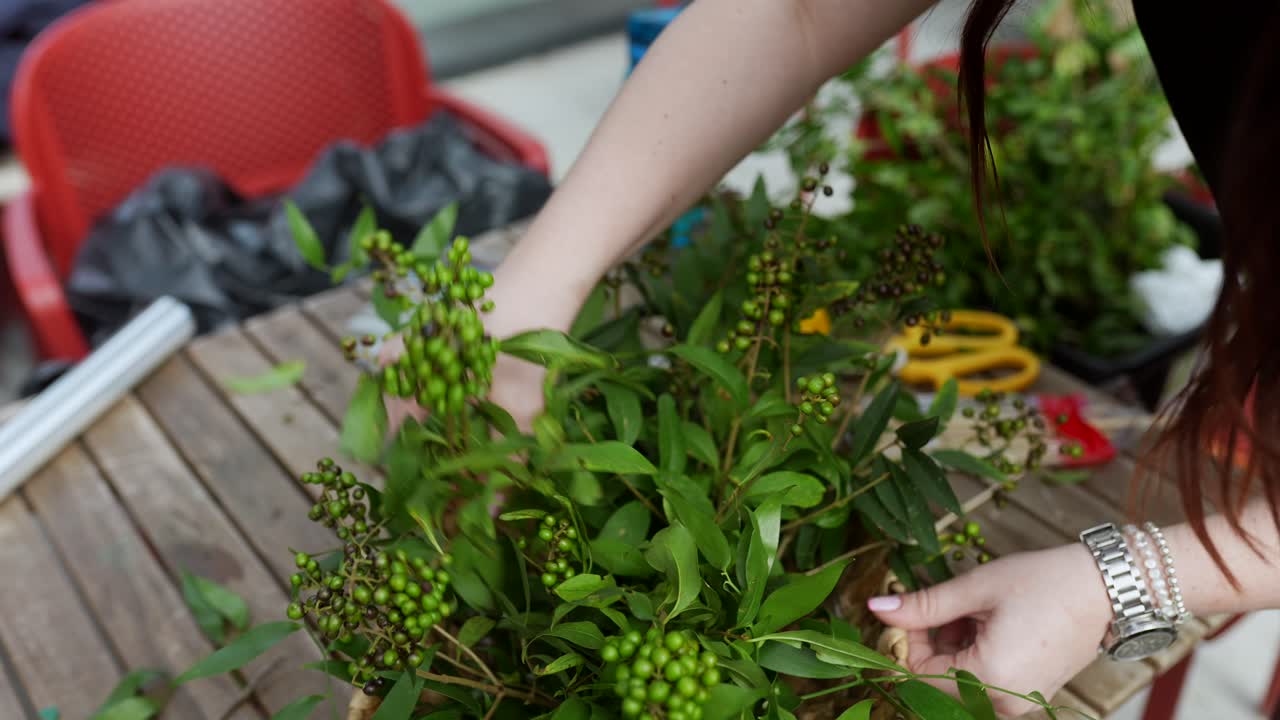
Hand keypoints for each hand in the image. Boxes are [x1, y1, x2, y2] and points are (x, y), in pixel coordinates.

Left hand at [868, 543, 1112, 716]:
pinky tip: (984, 623)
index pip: (917, 676)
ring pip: (957, 680)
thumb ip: (923, 605)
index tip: (905, 610)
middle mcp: (1004, 703)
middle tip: (942, 603)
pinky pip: (982, 681)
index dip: (903, 643)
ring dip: (950, 646)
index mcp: (989, 678)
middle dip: (928, 642)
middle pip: (937, 681)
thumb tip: (876, 609)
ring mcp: (1019, 703)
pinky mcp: (1028, 695)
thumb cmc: (1045, 583)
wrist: (1106, 588)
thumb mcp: (976, 589)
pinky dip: (972, 654)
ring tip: (970, 609)